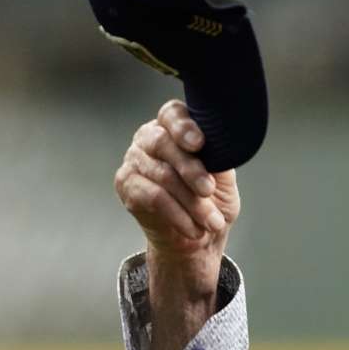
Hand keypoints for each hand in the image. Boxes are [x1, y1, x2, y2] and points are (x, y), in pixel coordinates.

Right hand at [114, 99, 239, 267]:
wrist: (198, 235)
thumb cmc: (213, 199)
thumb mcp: (223, 177)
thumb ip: (219, 157)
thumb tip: (221, 147)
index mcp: (174, 127)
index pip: (172, 114)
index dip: (184, 126)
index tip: (199, 144)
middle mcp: (149, 137)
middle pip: (163, 143)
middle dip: (191, 169)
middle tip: (209, 191)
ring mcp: (134, 159)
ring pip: (163, 175)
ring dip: (192, 203)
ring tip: (213, 222)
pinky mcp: (125, 184)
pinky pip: (153, 197)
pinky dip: (178, 215)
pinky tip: (194, 229)